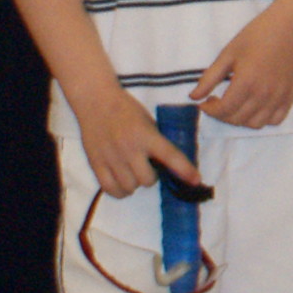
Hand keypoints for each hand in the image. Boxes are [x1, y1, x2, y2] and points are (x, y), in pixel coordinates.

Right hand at [73, 87, 199, 199]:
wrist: (96, 100)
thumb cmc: (126, 109)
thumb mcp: (148, 121)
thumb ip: (156, 142)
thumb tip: (167, 164)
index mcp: (146, 135)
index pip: (170, 156)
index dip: (185, 170)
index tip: (196, 180)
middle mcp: (130, 148)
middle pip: (147, 180)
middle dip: (151, 177)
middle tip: (147, 167)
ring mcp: (111, 158)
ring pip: (129, 187)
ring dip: (135, 184)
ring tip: (132, 173)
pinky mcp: (95, 164)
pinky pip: (110, 189)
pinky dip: (119, 191)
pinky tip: (121, 182)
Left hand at [195, 4, 292, 128]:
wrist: (288, 28)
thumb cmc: (255, 37)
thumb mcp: (227, 54)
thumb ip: (209, 78)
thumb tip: (194, 98)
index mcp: (246, 81)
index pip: (224, 110)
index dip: (210, 110)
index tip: (205, 103)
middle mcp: (264, 94)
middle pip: (238, 119)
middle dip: (222, 115)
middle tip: (218, 102)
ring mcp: (279, 97)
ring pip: (256, 124)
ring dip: (241, 120)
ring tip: (236, 106)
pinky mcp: (290, 97)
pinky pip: (275, 120)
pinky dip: (263, 119)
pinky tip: (255, 106)